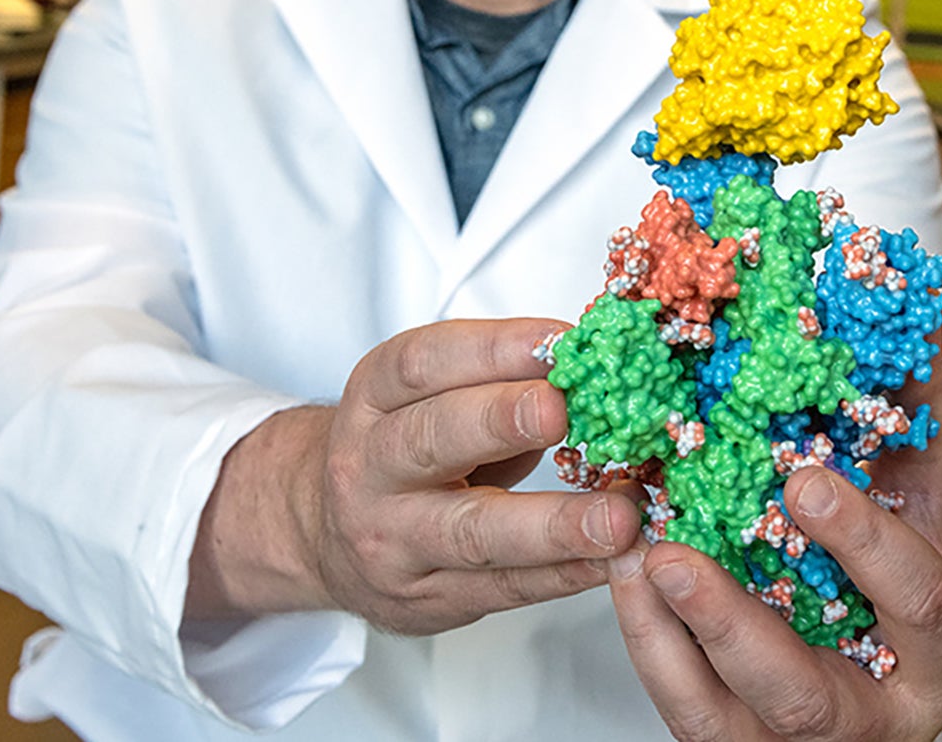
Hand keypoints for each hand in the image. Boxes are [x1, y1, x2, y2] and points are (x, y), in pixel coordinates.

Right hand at [186, 318, 642, 633]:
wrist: (323, 533)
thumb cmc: (402, 450)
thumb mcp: (424, 399)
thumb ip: (495, 381)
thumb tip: (596, 368)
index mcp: (374, 398)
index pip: (420, 364)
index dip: (491, 349)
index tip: (558, 341)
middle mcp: (370, 467)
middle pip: (431, 440)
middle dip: (501, 421)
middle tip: (565, 410)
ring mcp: (394, 539)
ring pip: (471, 532)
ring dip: (552, 525)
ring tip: (618, 517)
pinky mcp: (426, 599)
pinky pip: (501, 589)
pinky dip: (562, 575)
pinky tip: (610, 561)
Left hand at [606, 339, 941, 739]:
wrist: (892, 670)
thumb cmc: (911, 584)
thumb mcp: (923, 511)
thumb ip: (915, 428)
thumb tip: (915, 321)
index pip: (916, 600)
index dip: (863, 542)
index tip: (803, 480)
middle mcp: (879, 713)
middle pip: (803, 690)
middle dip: (735, 624)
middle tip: (675, 554)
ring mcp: (800, 740)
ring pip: (727, 715)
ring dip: (670, 635)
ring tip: (635, 559)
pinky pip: (686, 711)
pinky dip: (649, 645)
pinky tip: (626, 581)